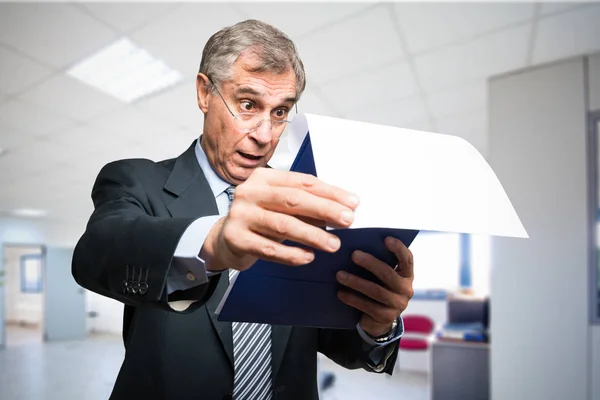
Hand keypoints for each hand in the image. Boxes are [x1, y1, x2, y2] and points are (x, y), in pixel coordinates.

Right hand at [203, 168, 358, 271]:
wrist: (225, 239)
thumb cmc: (260, 219)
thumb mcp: (281, 206)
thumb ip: (306, 206)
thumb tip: (342, 211)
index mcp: (264, 178)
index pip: (302, 182)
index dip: (330, 192)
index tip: (352, 203)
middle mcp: (250, 192)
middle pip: (294, 200)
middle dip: (325, 210)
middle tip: (348, 220)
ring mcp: (241, 215)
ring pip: (283, 225)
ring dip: (312, 235)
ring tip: (333, 244)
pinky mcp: (236, 238)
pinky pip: (269, 248)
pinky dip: (292, 254)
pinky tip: (308, 256)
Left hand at [336, 236, 413, 336]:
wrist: (378, 318)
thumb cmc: (377, 287)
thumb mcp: (380, 276)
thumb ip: (376, 262)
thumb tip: (355, 246)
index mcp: (406, 274)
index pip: (407, 259)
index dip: (399, 248)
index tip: (386, 239)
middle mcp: (406, 289)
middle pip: (388, 274)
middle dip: (370, 263)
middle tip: (354, 255)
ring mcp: (397, 304)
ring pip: (376, 291)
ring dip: (356, 282)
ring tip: (339, 275)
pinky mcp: (386, 317)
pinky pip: (368, 306)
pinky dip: (352, 298)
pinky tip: (340, 293)